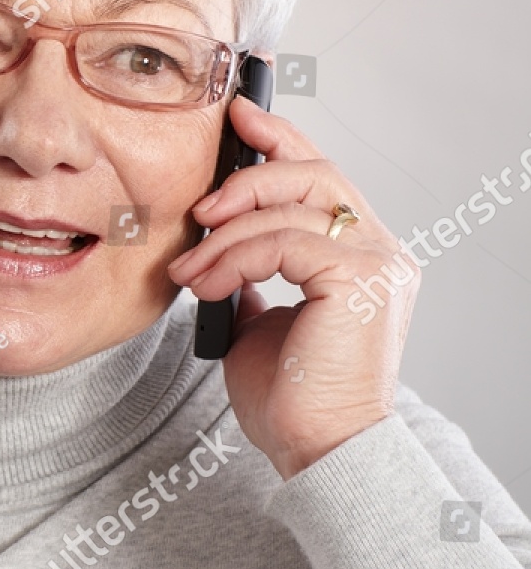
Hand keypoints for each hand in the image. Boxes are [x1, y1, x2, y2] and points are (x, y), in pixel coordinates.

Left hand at [167, 96, 418, 479]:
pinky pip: (286, 242)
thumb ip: (249, 276)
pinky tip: (206, 284)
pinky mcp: (362, 282)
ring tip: (189, 268)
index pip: (322, 177)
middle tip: (198, 204)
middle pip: (316, 173)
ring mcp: (378, 265)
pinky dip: (235, 257)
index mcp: (359, 256)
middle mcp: (380, 253)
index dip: (280, 138)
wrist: (316, 451)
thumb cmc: (290, 398)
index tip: (236, 117)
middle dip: (249, 174)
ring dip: (226, 233)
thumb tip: (215, 246)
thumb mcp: (256, 322)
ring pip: (294, 206)